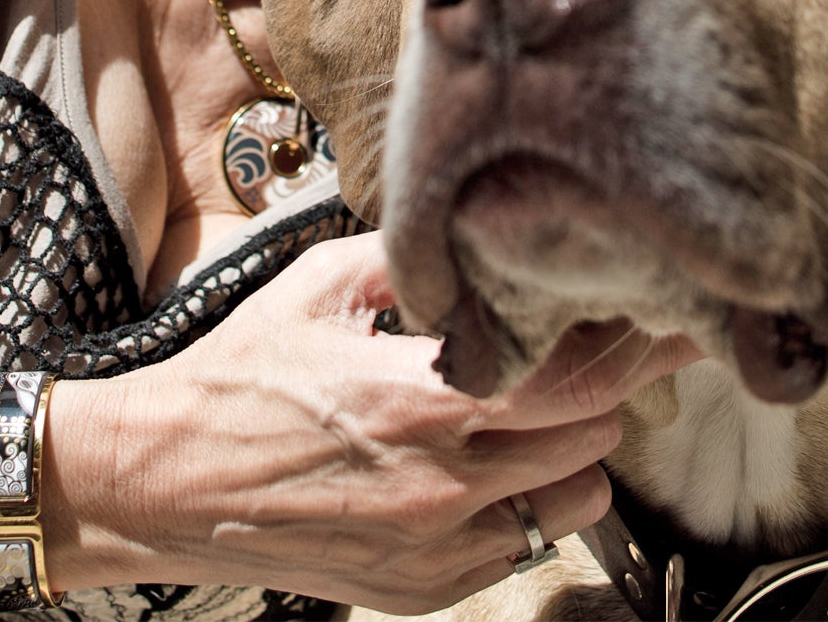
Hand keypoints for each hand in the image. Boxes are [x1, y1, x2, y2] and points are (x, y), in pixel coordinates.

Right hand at [52, 232, 700, 611]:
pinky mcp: (428, 589)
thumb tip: (484, 240)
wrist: (166, 482)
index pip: (575, 377)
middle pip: (594, 435)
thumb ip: (413, 264)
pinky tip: (479, 461)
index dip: (632, 343)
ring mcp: (438, 547)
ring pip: (579, 497)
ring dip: (571, 448)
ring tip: (524, 410)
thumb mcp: (317, 287)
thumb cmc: (236, 377)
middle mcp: (440, 484)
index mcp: (416, 400)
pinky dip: (526, 500)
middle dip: (602, 384)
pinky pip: (528, 544)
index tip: (661, 313)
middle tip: (588, 344)